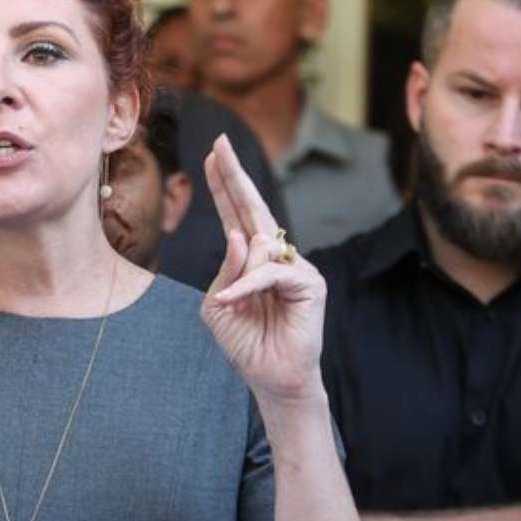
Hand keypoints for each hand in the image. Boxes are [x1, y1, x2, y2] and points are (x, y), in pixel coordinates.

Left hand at [199, 134, 325, 401]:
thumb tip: (240, 237)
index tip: (211, 155)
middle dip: (234, 175)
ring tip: (233, 304)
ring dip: (239, 276)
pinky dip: (247, 286)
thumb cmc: (245, 341)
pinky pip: (269, 272)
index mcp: (249, 259)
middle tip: (219, 144)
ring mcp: (294, 266)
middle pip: (253, 208)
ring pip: (259, 247)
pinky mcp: (309, 283)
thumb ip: (225, 270)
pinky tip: (232, 301)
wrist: (270, 377)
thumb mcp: (218, 304)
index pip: (235, 214)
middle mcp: (274, 256)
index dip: (223, 185)